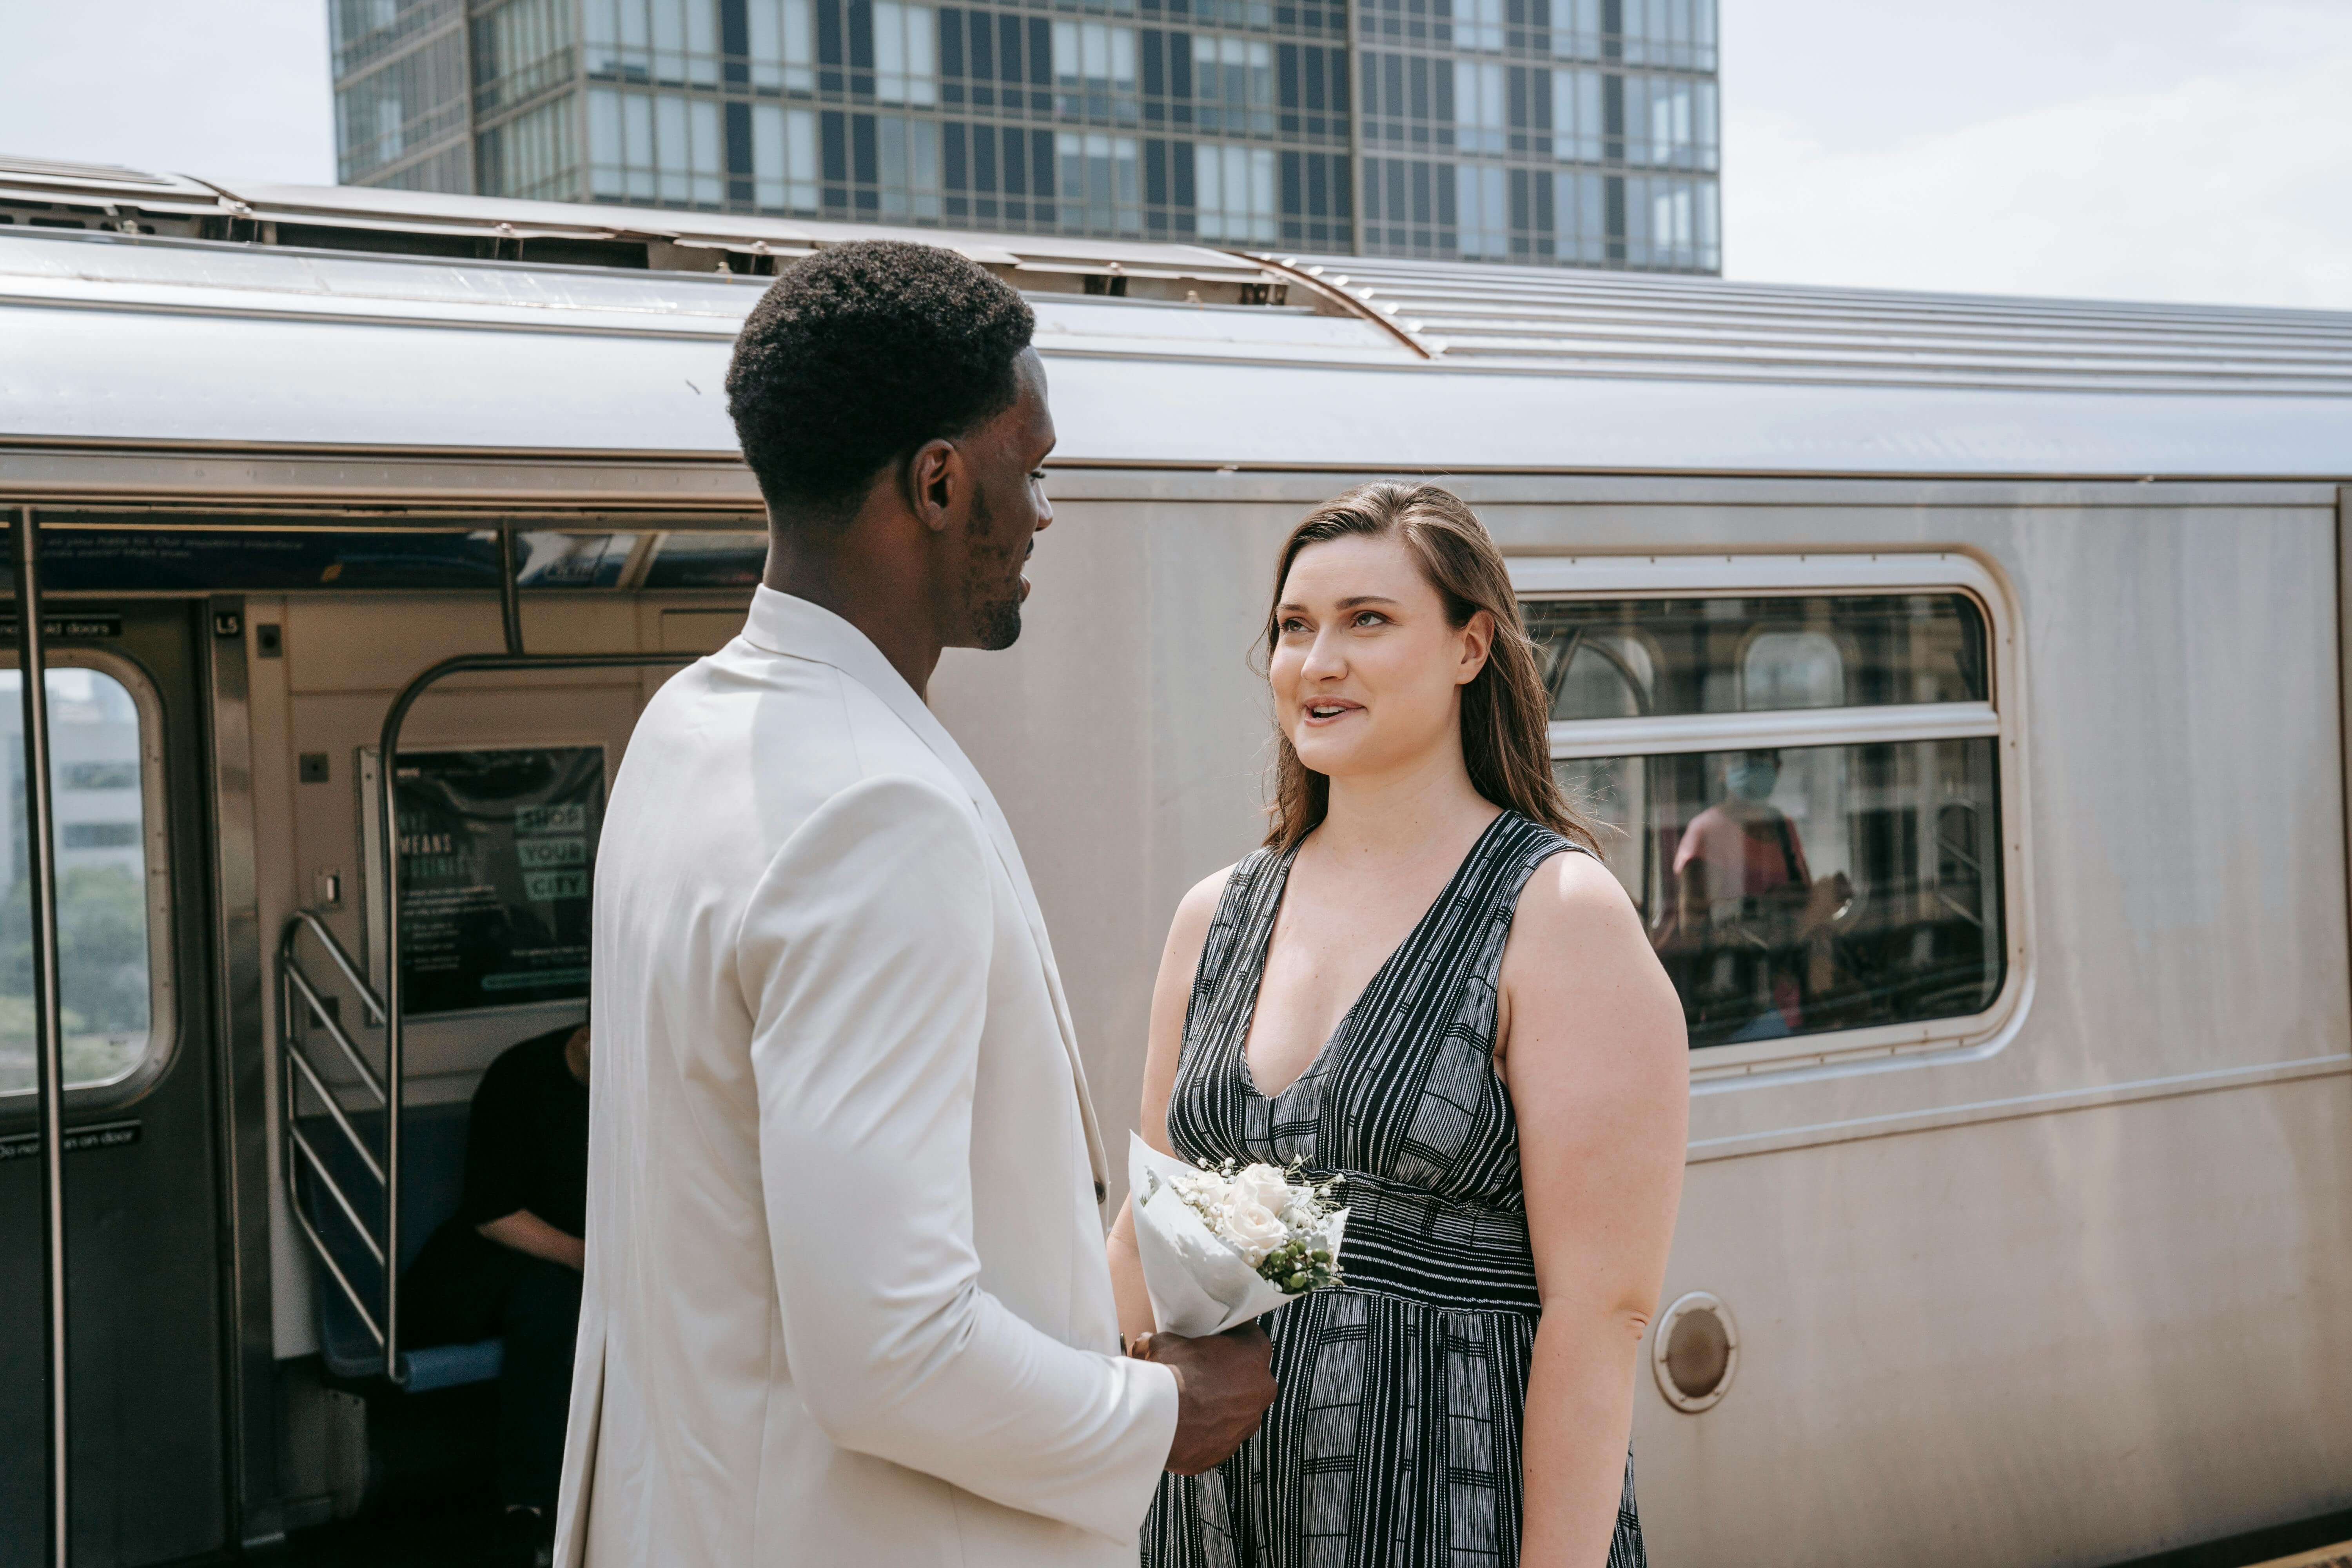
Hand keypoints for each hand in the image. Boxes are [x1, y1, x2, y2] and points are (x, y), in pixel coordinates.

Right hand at [1133, 1325, 1275, 1475]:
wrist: (1157, 1420)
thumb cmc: (1170, 1373)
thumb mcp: (1165, 1342)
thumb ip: (1167, 1340)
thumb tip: (1148, 1343)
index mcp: (1254, 1355)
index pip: (1251, 1336)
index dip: (1231, 1335)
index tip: (1215, 1338)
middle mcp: (1261, 1390)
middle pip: (1249, 1375)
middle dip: (1228, 1372)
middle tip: (1201, 1369)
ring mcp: (1247, 1424)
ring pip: (1237, 1409)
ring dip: (1219, 1404)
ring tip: (1190, 1399)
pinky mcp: (1227, 1449)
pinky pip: (1220, 1435)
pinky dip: (1206, 1430)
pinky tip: (1185, 1422)